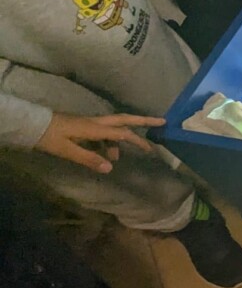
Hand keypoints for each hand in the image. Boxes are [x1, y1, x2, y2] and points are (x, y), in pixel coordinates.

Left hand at [35, 113, 164, 172]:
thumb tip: (111, 168)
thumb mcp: (68, 151)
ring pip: (113, 128)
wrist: (32, 125)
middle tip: (162, 121)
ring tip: (117, 158)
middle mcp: (96, 122)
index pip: (122, 133)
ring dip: (120, 140)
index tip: (151, 149)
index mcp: (95, 128)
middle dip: (144, 120)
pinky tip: (104, 154)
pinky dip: (109, 142)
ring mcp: (90, 123)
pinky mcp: (83, 126)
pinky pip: (103, 133)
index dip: (138, 140)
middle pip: (124, 120)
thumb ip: (90, 159)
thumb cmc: (50, 138)